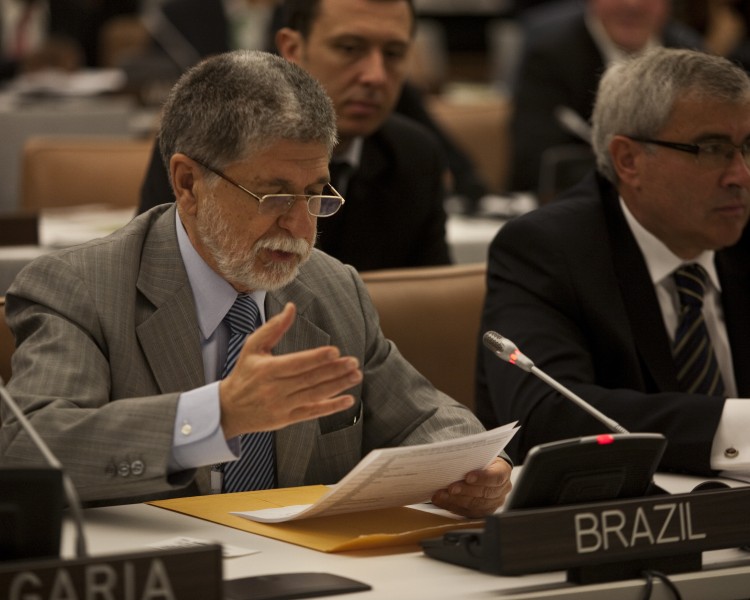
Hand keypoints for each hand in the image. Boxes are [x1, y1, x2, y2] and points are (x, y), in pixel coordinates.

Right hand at [219, 302, 361, 437]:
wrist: (229, 409)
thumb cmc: (244, 373)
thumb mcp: (253, 347)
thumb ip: (274, 327)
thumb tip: (292, 307)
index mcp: (267, 369)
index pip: (296, 363)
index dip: (316, 358)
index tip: (335, 351)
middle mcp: (275, 389)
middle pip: (309, 379)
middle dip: (334, 371)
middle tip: (354, 362)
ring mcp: (282, 406)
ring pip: (314, 395)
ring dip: (338, 386)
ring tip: (356, 376)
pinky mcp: (287, 419)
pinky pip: (312, 413)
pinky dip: (331, 407)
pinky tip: (348, 399)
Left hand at [431, 457, 512, 517]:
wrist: (485, 468)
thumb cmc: (481, 460)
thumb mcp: (479, 454)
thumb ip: (471, 458)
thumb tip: (452, 459)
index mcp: (503, 472)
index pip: (496, 477)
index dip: (483, 478)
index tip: (468, 476)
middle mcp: (502, 490)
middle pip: (484, 493)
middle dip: (465, 491)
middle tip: (450, 488)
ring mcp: (494, 503)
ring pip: (475, 505)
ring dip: (456, 500)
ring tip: (441, 496)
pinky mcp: (483, 511)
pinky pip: (468, 512)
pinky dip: (454, 506)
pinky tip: (443, 501)